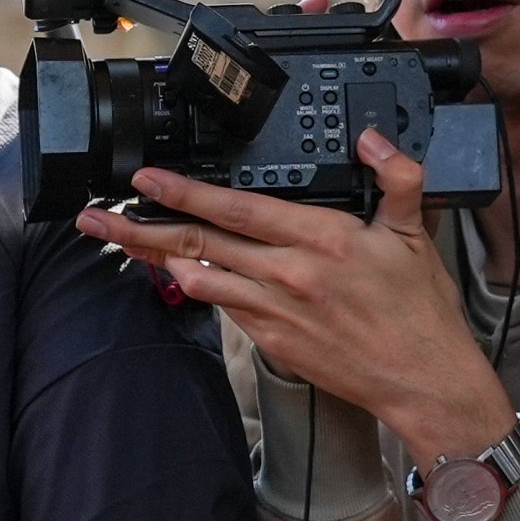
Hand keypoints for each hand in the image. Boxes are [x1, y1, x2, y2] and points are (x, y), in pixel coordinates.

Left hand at [77, 128, 517, 458]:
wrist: (421, 380)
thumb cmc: (419, 313)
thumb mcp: (415, 235)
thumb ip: (397, 177)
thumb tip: (374, 139)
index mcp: (322, 240)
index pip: (238, 209)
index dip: (186, 192)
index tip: (147, 180)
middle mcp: (288, 275)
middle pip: (201, 244)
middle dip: (143, 228)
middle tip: (98, 216)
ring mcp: (275, 311)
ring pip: (200, 278)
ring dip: (156, 259)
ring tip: (118, 241)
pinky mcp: (271, 341)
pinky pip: (224, 307)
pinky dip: (197, 287)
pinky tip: (175, 273)